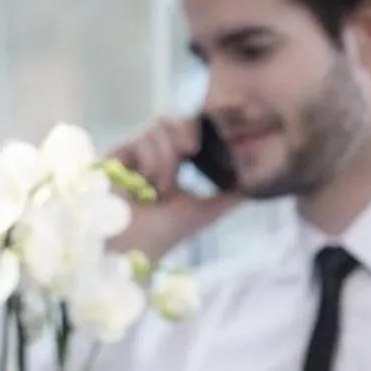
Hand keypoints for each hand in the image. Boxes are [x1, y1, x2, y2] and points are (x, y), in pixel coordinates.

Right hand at [107, 115, 239, 262]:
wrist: (132, 251)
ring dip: (167, 159)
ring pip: (159, 127)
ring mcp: (132, 154)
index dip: (201, 124)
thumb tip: (255, 182)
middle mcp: (151, 155)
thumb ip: (229, 196)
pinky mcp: (115, 155)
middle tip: (191, 150)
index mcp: (172, 163)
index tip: (216, 133)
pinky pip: (141, 138)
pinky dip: (151, 160)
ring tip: (160, 191)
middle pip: (174, 120)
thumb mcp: (204, 211)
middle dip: (186, 131)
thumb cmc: (163, 235)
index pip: (188, 129)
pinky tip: (145, 186)